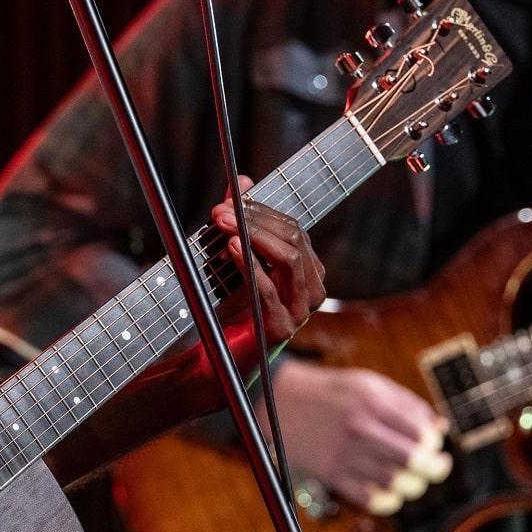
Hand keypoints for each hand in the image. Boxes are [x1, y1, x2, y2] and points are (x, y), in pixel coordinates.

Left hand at [209, 182, 325, 343]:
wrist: (219, 352)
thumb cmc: (233, 303)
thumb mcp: (236, 257)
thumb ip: (241, 220)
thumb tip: (243, 180)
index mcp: (309, 271)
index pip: (295, 230)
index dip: (263, 212)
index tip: (231, 200)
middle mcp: (313, 289)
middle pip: (294, 241)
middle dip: (256, 221)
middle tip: (221, 212)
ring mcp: (300, 311)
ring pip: (289, 261)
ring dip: (255, 238)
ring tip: (226, 227)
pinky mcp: (281, 328)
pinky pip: (270, 291)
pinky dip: (250, 266)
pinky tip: (231, 249)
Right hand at [264, 360, 451, 513]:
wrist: (278, 400)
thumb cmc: (329, 391)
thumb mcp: (368, 384)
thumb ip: (406, 403)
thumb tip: (440, 428)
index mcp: (372, 404)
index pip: (422, 434)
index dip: (435, 443)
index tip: (432, 445)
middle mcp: (360, 430)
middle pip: (415, 462)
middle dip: (434, 468)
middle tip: (436, 466)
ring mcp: (344, 454)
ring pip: (397, 484)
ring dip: (412, 484)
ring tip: (410, 477)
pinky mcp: (331, 475)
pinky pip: (372, 500)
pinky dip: (389, 501)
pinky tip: (389, 489)